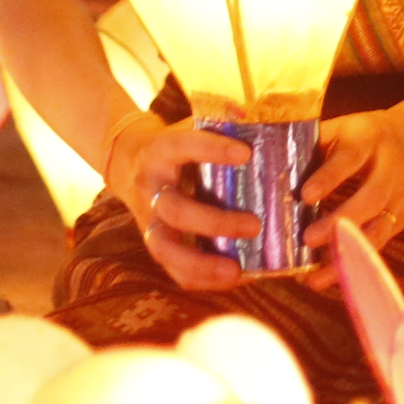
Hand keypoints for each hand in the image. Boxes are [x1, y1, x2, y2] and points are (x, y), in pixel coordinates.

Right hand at [107, 113, 256, 290]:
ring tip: (236, 271)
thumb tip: (273, 125)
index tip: (246, 153)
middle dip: (215, 222)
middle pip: (175, 210)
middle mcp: (151, 188)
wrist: (130, 162)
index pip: (184, 146)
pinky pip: (172, 270)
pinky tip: (233, 279)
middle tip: (255, 225)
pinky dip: (201, 279)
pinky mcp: (155, 243)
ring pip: (165, 249)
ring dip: (201, 263)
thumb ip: (223, 128)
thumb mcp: (191, 128)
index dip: (212, 149)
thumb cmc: (177, 147)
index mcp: (161, 152)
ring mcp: (148, 220)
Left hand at [299, 106, 403, 280]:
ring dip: (348, 252)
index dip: (330, 177)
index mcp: (369, 140)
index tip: (305, 195)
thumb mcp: (347, 127)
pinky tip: (329, 278)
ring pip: (378, 229)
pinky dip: (355, 262)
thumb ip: (317, 142)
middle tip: (307, 239)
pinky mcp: (402, 220)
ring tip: (315, 275)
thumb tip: (274, 161)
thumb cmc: (370, 135)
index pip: (350, 158)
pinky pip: (379, 244)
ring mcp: (399, 198)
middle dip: (340, 221)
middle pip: (370, 198)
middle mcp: (389, 170)